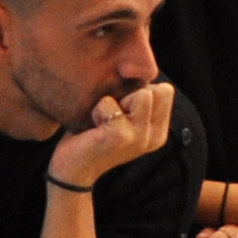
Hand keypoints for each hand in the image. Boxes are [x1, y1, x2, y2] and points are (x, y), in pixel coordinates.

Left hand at [54, 80, 176, 189]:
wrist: (72, 170)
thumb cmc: (93, 135)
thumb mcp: (123, 116)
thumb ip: (137, 100)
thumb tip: (139, 67)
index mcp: (158, 132)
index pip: (166, 90)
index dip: (139, 92)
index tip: (121, 111)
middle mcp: (154, 138)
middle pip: (158, 90)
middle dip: (131, 95)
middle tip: (111, 117)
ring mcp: (140, 138)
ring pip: (143, 93)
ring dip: (116, 101)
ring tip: (103, 121)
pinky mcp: (120, 136)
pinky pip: (109, 102)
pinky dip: (97, 110)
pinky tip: (93, 128)